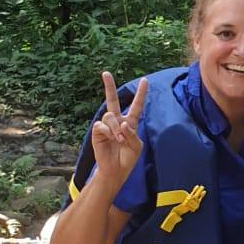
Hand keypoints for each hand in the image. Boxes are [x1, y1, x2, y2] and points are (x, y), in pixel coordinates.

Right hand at [91, 71, 147, 187]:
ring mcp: (107, 126)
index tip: (145, 80)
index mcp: (130, 122)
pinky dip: (109, 132)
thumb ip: (132, 134)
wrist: (116, 170)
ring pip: (110, 116)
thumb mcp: (136, 146)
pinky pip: (102, 125)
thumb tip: (122, 123)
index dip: (141, 94)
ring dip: (116, 127)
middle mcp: (117, 121)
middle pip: (113, 100)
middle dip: (109, 86)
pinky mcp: (98, 132)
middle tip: (105, 73)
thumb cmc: (127, 158)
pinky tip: (112, 139)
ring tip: (119, 139)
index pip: (136, 106)